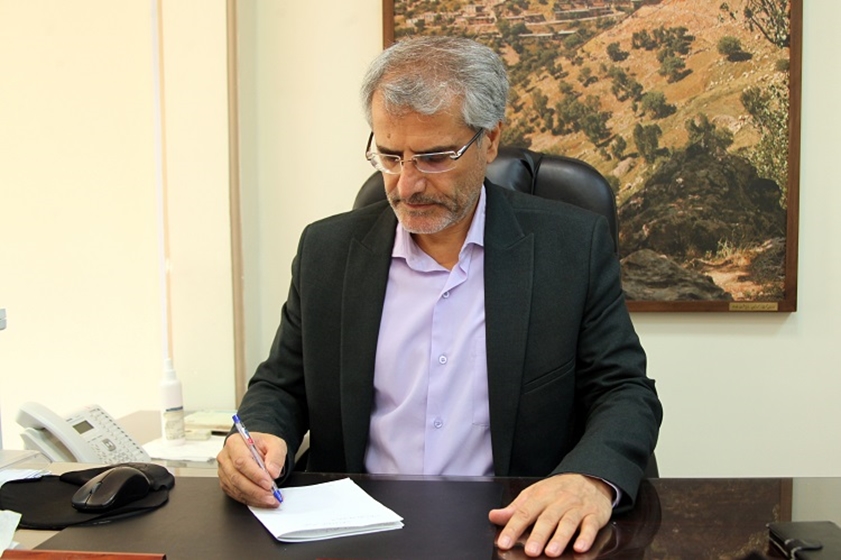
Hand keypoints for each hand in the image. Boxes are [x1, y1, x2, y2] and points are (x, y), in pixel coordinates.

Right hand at [217, 431, 286, 507]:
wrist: (257, 450)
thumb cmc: (263, 445)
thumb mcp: (275, 444)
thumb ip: (276, 456)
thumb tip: (272, 471)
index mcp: (235, 443)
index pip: (242, 461)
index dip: (255, 475)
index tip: (268, 483)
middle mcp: (226, 457)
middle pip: (237, 477)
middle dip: (256, 490)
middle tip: (271, 495)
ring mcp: (224, 471)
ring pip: (236, 488)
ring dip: (254, 497)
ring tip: (270, 499)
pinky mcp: (226, 483)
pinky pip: (236, 495)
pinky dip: (250, 500)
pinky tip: (262, 500)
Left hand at [489, 474, 612, 557]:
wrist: (590, 477)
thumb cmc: (559, 490)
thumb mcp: (535, 494)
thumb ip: (516, 507)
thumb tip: (494, 516)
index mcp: (541, 496)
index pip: (524, 512)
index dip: (513, 528)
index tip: (504, 542)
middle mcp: (559, 501)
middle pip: (547, 518)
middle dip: (538, 536)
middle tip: (530, 551)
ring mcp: (577, 508)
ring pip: (568, 522)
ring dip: (560, 538)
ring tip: (552, 552)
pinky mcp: (594, 515)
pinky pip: (591, 526)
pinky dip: (586, 537)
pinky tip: (580, 547)